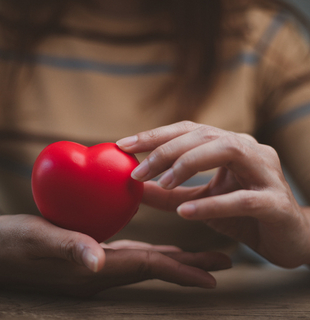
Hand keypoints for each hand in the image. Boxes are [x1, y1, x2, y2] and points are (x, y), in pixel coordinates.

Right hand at [0, 214, 230, 295]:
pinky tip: (161, 247)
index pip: (149, 268)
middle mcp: (104, 270)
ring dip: (176, 258)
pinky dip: (153, 251)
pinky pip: (132, 253)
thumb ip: (68, 249)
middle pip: (156, 266)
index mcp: (97, 269)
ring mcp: (100, 263)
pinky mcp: (93, 253)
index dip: (181, 271)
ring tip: (201, 255)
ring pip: (148, 261)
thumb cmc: (12, 245)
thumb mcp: (37, 241)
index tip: (214, 276)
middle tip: (223, 262)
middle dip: (190, 265)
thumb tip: (97, 261)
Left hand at [117, 121, 309, 267]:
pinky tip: (186, 213)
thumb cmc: (242, 216)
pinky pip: (242, 199)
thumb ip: (169, 194)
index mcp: (230, 146)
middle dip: (166, 151)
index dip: (155, 135)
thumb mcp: (198, 202)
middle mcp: (248, 149)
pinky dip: (211, 205)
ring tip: (162, 183)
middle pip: (203, 136)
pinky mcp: (275, 202)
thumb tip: (134, 187)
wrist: (288, 239)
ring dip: (188, 165)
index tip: (123, 145)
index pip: (188, 130)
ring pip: (227, 151)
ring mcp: (266, 172)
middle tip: (137, 171)